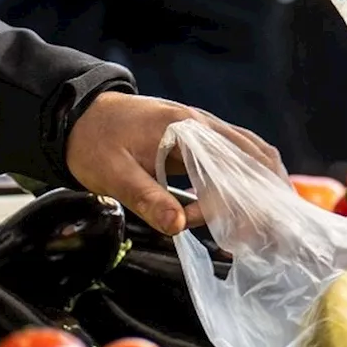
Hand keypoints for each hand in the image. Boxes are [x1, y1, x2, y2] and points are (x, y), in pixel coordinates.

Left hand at [66, 92, 282, 234]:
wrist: (77, 115)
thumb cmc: (93, 142)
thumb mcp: (114, 174)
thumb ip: (147, 199)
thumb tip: (178, 227)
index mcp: (186, 129)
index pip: (230, 165)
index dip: (231, 202)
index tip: (219, 231)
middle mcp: (203, 125)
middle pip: (254, 156)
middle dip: (264, 193)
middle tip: (267, 230)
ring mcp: (204, 129)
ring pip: (251, 154)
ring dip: (262, 184)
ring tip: (270, 219)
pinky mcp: (199, 139)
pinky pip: (236, 155)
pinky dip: (248, 177)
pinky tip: (251, 199)